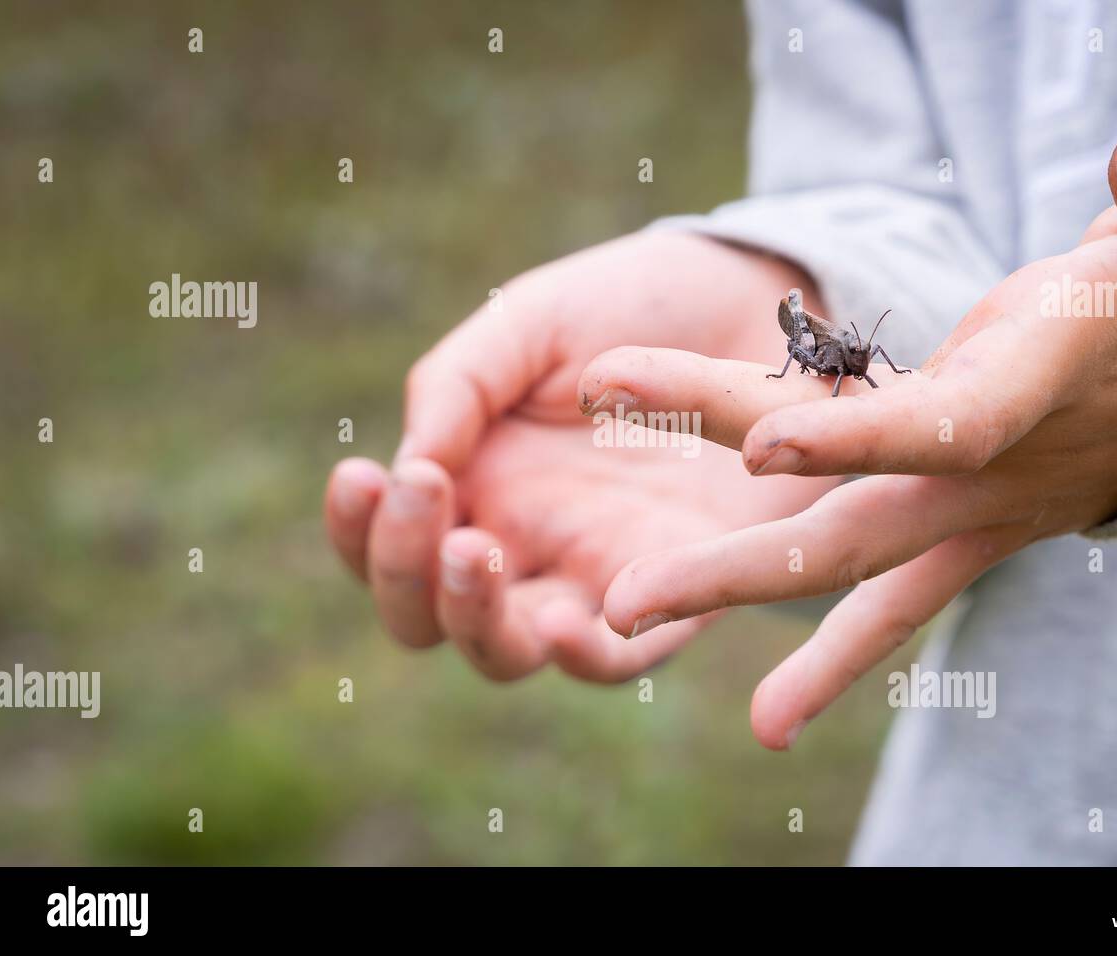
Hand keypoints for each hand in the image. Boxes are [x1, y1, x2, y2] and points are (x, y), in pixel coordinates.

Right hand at [324, 232, 837, 679]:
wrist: (758, 303)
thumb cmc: (632, 308)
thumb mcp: (530, 323)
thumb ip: (458, 384)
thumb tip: (407, 464)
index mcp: (474, 481)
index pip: (388, 542)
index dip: (358, 528)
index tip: (364, 474)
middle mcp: (523, 541)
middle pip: (428, 616)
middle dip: (406, 572)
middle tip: (429, 496)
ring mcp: (594, 573)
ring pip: (507, 650)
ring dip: (473, 619)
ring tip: (476, 551)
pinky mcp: (676, 589)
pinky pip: (621, 657)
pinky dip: (585, 657)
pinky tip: (565, 626)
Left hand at [585, 122, 1116, 747]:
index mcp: (1049, 376)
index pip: (947, 422)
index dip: (861, 434)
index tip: (760, 442)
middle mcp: (1003, 464)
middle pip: (856, 518)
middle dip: (736, 559)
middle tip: (622, 600)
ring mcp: (987, 508)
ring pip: (853, 564)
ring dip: (738, 592)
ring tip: (627, 630)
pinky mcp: (979, 522)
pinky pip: (898, 598)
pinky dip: (838, 652)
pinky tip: (775, 718)